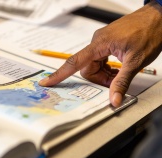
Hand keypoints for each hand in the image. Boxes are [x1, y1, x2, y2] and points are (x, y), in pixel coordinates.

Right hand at [39, 1, 161, 106]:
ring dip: (105, 75)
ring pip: (95, 67)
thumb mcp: (135, 62)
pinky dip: (108, 69)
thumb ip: (122, 82)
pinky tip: (119, 69)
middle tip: (115, 82)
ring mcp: (102, 44)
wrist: (158, 18)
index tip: (47, 82)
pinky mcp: (107, 45)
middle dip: (100, 79)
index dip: (60, 74)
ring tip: (120, 74)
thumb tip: (114, 100)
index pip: (74, 62)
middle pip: (87, 69)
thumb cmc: (148, 33)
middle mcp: (97, 43)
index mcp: (99, 44)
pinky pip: (101, 61)